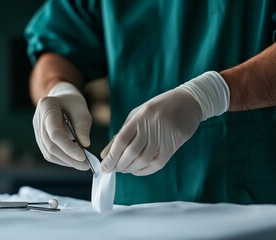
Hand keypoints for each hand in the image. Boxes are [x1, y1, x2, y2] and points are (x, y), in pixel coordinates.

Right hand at [33, 82, 91, 169]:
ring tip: (82, 164)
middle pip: (51, 145)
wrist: (63, 100)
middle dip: (69, 158)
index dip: (68, 147)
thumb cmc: (73, 104)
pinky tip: (74, 160)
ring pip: (48, 152)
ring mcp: (36, 130)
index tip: (82, 157)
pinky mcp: (40, 139)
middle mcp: (38, 120)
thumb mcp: (82, 111)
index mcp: (47, 107)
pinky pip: (49, 153)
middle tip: (86, 165)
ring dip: (66, 161)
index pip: (55, 133)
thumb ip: (83, 126)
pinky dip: (62, 159)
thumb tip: (85, 145)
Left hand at [100, 71, 229, 175]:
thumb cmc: (158, 108)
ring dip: (131, 168)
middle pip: (132, 152)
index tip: (104, 166)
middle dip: (119, 164)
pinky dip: (145, 170)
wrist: (189, 101)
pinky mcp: (174, 144)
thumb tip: (106, 154)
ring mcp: (164, 135)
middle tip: (113, 169)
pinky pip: (157, 163)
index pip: (121, 140)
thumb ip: (122, 134)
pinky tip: (137, 170)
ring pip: (144, 159)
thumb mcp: (137, 115)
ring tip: (124, 169)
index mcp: (140, 116)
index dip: (111, 156)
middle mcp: (151, 125)